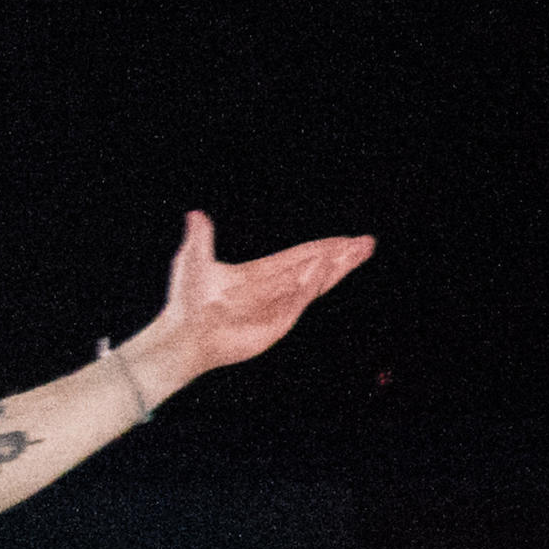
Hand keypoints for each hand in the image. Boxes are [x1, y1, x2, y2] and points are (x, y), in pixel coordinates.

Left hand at [134, 209, 375, 386]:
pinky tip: (324, 265)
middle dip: (341, 255)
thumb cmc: (185, 303)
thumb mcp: (193, 261)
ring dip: (334, 266)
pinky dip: (311, 281)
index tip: (347, 240)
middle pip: (315, 268)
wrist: (181, 334)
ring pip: (314, 282)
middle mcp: (274, 291)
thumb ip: (201, 238)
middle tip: (367, 243)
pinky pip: (298, 299)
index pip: (300, 257)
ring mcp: (277, 307)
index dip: (324, 248)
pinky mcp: (276, 324)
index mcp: (261, 275)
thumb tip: (195, 214)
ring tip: (356, 251)